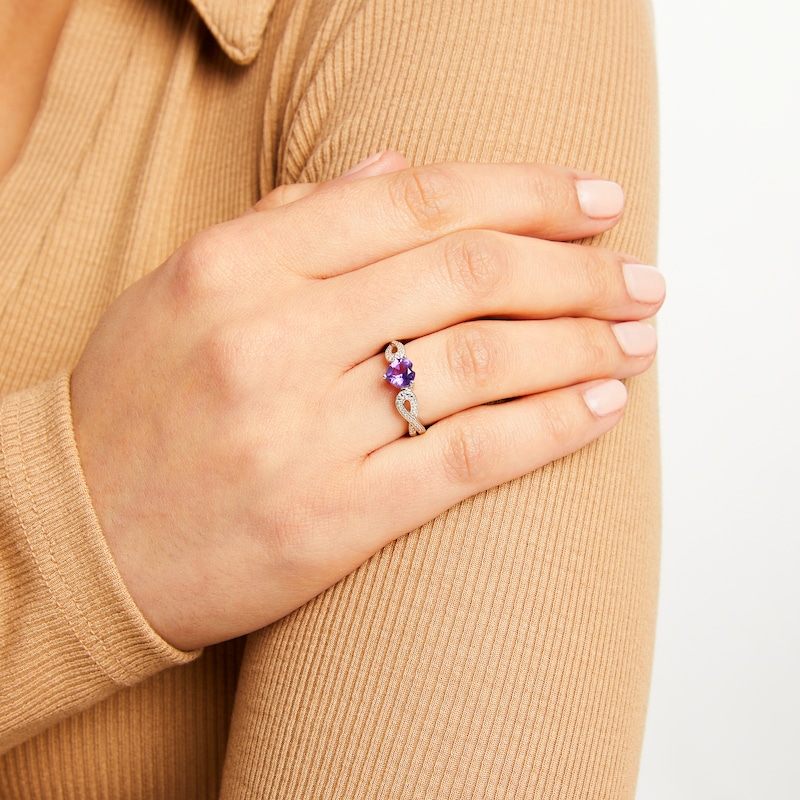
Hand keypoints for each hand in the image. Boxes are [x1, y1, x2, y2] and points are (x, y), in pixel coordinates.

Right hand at [71, 153, 663, 649]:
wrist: (73, 538)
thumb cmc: (135, 408)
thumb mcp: (187, 288)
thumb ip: (293, 221)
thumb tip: (397, 169)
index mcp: (235, 266)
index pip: (413, 200)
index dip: (522, 192)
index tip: (594, 198)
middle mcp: (272, 339)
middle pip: (466, 275)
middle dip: (574, 268)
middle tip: (638, 273)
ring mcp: (302, 433)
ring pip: (482, 363)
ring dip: (580, 342)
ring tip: (637, 336)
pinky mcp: (330, 521)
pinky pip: (468, 459)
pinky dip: (550, 427)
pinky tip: (604, 405)